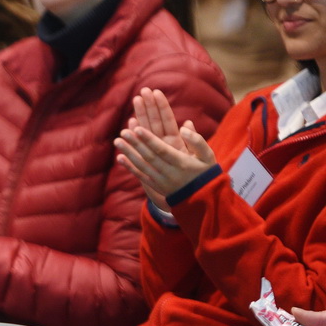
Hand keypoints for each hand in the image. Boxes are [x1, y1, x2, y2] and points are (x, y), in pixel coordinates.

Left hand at [114, 88, 215, 204]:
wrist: (203, 199)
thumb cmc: (205, 173)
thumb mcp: (207, 157)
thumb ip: (197, 141)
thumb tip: (184, 126)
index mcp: (182, 163)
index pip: (162, 150)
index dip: (150, 140)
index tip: (138, 128)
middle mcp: (169, 172)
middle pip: (149, 156)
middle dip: (135, 144)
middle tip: (123, 131)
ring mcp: (161, 180)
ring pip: (142, 166)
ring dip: (129, 153)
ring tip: (117, 140)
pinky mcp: (156, 186)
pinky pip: (141, 176)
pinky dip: (129, 167)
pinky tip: (119, 158)